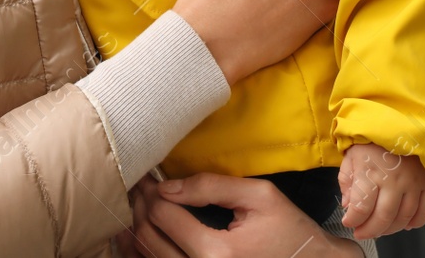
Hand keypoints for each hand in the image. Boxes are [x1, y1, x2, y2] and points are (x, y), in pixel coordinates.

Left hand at [114, 173, 362, 257]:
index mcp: (216, 252)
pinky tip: (139, 236)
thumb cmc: (290, 231)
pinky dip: (144, 252)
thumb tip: (168, 185)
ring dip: (136, 229)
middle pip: (149, 237)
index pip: (163, 215)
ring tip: (133, 205)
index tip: (146, 174)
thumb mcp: (260, 197)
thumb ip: (212, 186)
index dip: (149, 190)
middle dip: (139, 206)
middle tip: (138, 185)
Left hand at [338, 143, 424, 239]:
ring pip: (404, 217)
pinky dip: (417, 221)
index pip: (361, 208)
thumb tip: (349, 208)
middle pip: (383, 217)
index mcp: (370, 172)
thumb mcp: (350, 158)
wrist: (396, 121)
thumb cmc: (369, 142)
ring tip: (380, 229)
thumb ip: (347, 184)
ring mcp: (413, 182)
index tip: (348, 223)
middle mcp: (393, 180)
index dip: (353, 220)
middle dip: (370, 230)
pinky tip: (406, 225)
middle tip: (362, 233)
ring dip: (391, 229)